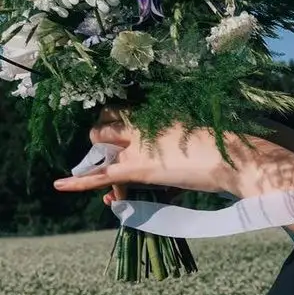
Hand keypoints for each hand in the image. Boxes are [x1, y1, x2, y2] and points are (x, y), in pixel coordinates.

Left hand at [52, 111, 249, 198]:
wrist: (232, 160)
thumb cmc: (224, 146)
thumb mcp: (195, 132)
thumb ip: (175, 134)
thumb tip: (168, 143)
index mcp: (156, 112)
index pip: (119, 110)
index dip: (111, 120)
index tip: (116, 131)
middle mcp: (142, 124)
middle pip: (104, 124)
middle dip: (101, 137)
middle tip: (111, 152)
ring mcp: (138, 145)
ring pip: (100, 144)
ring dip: (97, 156)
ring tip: (102, 168)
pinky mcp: (137, 169)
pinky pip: (100, 174)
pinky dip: (79, 181)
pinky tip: (60, 184)